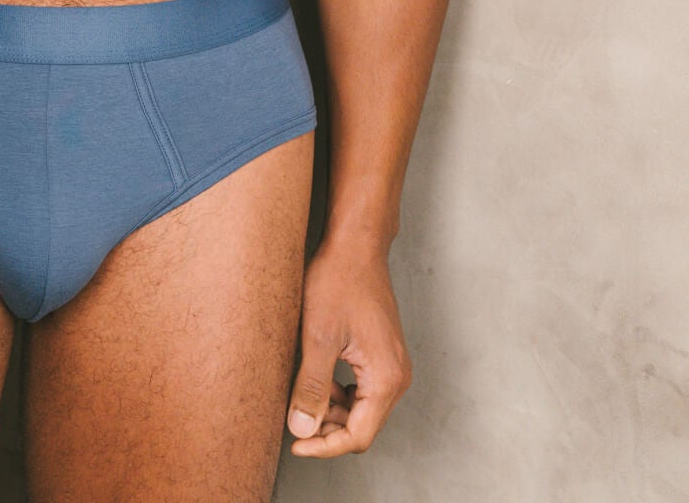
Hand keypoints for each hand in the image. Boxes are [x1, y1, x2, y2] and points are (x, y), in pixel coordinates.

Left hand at [286, 236, 411, 456]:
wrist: (355, 245)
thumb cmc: (338, 281)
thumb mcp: (318, 336)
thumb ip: (312, 387)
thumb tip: (302, 430)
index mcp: (386, 378)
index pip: (358, 435)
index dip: (325, 446)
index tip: (295, 444)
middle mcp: (397, 376)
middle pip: (362, 426)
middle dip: (327, 429)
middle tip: (294, 417)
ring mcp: (392, 364)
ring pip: (361, 409)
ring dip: (332, 410)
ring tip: (302, 393)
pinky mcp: (382, 354)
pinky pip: (362, 389)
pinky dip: (339, 392)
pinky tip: (317, 376)